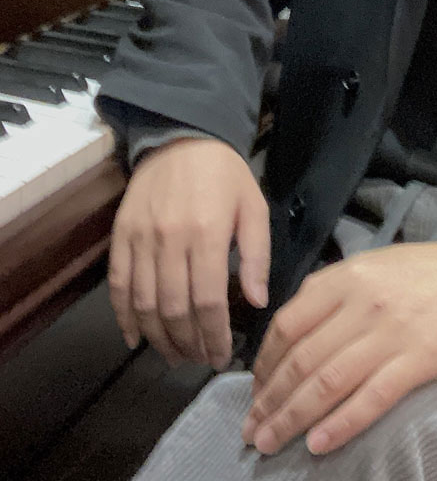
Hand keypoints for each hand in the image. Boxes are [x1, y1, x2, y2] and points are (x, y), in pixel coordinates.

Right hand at [108, 137, 268, 369]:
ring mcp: (141, 239)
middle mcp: (170, 239)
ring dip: (159, 338)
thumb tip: (257, 302)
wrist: (182, 137)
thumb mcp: (254, 207)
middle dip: (188, 344)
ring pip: (144, 303)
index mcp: (208, 233)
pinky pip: (118, 285)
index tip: (221, 356)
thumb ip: (258, 255)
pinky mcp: (121, 236)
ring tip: (176, 355)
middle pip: (174, 309)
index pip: (207, 301)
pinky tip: (137, 338)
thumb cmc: (225, 175)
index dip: (213, 336)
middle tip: (200, 360)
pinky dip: (124, 317)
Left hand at [242, 233, 436, 455]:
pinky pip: (371, 397)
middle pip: (302, 360)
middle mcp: (363, 305)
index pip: (289, 325)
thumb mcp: (370, 264)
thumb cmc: (423, 271)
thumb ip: (331, 290)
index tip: (255, 391)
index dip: (265, 364)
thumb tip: (290, 328)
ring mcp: (390, 334)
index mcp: (347, 278)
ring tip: (270, 442)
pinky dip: (341, 424)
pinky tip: (319, 443)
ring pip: (328, 383)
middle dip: (270, 401)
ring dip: (292, 418)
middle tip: (251, 430)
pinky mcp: (418, 360)